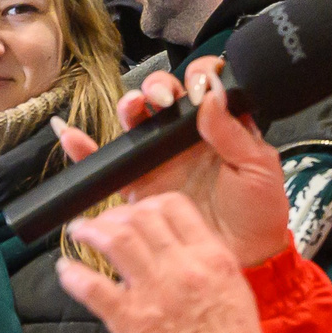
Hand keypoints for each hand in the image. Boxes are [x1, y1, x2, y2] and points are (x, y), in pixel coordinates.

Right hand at [51, 58, 290, 266]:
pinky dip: (84, 149)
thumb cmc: (258, 212)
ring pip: (134, 122)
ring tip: (133, 108)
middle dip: (156, 87)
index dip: (195, 76)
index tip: (197, 88)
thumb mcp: (258, 167)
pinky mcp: (137, 187)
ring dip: (128, 107)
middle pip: (159, 96)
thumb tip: (212, 96)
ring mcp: (157, 160)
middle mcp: (182, 138)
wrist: (245, 257)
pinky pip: (106, 165)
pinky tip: (73, 136)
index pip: (200, 85)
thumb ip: (235, 132)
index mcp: (216, 126)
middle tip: (164, 100)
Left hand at [58, 193, 272, 332]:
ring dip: (90, 231)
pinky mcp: (129, 321)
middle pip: (140, 216)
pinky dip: (73, 273)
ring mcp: (154, 292)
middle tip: (101, 223)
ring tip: (79, 232)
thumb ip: (205, 265)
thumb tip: (176, 249)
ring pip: (115, 239)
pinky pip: (91, 286)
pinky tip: (65, 270)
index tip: (133, 211)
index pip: (174, 206)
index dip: (146, 203)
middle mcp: (182, 267)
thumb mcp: (234, 292)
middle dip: (114, 215)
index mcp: (213, 258)